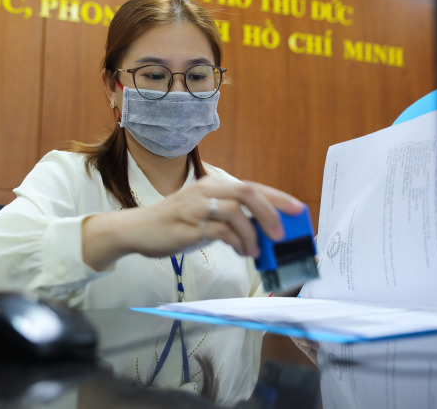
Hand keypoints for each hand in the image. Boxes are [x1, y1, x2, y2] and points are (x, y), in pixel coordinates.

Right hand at [82, 176, 304, 269]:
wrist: (138, 230)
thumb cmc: (176, 223)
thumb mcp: (206, 216)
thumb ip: (232, 220)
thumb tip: (265, 232)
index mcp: (214, 185)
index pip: (252, 186)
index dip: (278, 197)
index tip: (298, 209)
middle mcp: (206, 191)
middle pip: (246, 192)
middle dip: (270, 212)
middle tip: (281, 234)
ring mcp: (195, 207)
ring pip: (234, 211)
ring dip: (252, 232)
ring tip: (256, 250)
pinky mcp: (187, 226)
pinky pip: (219, 231)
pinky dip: (236, 242)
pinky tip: (241, 252)